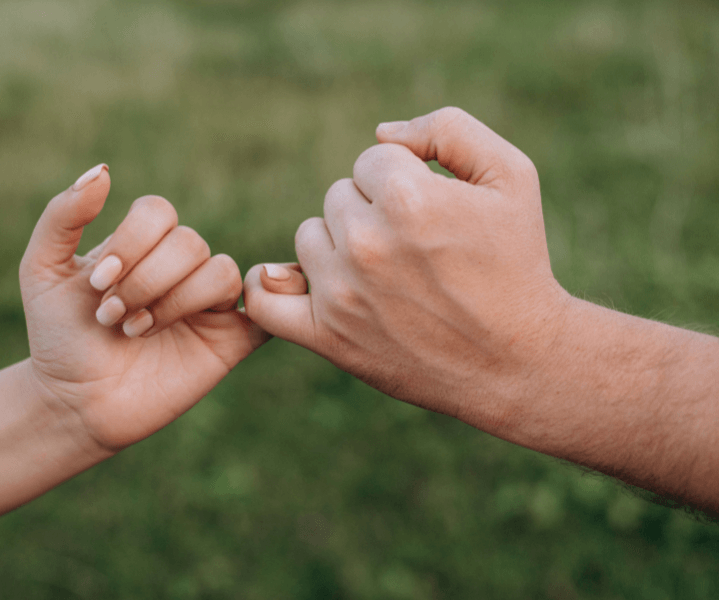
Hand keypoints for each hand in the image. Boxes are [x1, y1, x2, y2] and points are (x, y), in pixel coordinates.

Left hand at [20, 165, 271, 450]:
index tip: (97, 284)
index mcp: (142, 246)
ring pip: (222, 272)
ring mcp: (207, 304)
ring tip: (137, 332)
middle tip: (112, 317)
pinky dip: (257, 306)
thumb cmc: (59, 338)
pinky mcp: (230, 341)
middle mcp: (179, 269)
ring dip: (175, 301)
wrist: (74, 403)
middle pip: (189, 243)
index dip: (132, 242)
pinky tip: (205, 324)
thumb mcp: (42, 271)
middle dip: (145, 281)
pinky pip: (263, 311)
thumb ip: (63, 216)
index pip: (158, 212)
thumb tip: (103, 170)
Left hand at [244, 108, 572, 428]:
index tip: (431, 214)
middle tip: (414, 250)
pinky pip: (265, 301)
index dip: (405, 181)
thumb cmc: (516, 263)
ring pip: (309, 237)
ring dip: (339, 247)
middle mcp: (367, 244)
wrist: (516, 361)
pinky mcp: (327, 335)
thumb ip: (448, 130)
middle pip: (338, 196)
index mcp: (408, 198)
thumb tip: (382, 134)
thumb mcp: (511, 175)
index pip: (372, 161)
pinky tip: (290, 282)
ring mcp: (342, 293)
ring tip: (387, 275)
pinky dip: (271, 288)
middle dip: (373, 212)